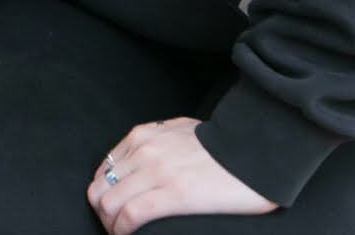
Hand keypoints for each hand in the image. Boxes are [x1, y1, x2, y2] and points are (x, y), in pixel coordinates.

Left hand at [88, 118, 276, 232]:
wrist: (254, 150)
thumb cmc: (223, 144)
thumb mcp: (179, 129)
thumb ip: (157, 139)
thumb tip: (144, 153)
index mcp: (143, 136)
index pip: (104, 170)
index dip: (104, 195)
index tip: (113, 210)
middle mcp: (144, 151)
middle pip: (100, 188)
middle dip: (102, 213)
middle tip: (115, 227)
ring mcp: (157, 172)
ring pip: (110, 203)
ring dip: (111, 224)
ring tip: (122, 234)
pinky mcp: (174, 194)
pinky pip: (131, 214)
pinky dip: (123, 229)